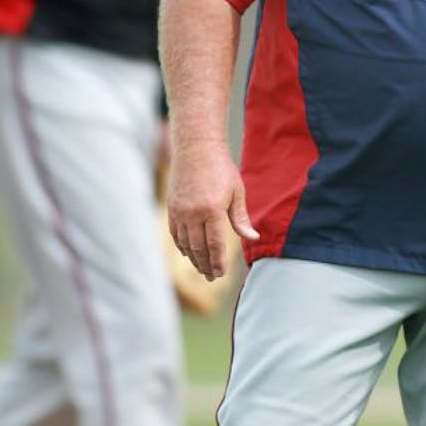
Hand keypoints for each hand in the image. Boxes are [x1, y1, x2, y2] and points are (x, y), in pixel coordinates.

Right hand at [166, 138, 258, 280]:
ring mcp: (180, 211)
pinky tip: (189, 253)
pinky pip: (176, 234)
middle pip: (198, 248)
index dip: (218, 261)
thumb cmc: (221, 169)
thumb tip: (253, 238)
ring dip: (194, 259)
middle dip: (206, 265)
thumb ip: (241, 218)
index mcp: (212, 209)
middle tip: (212, 277)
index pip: (215, 244)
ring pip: (185, 244)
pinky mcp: (172, 208)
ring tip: (202, 269)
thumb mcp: (237, 192)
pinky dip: (182, 246)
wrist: (196, 149)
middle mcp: (193, 213)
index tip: (221, 274)